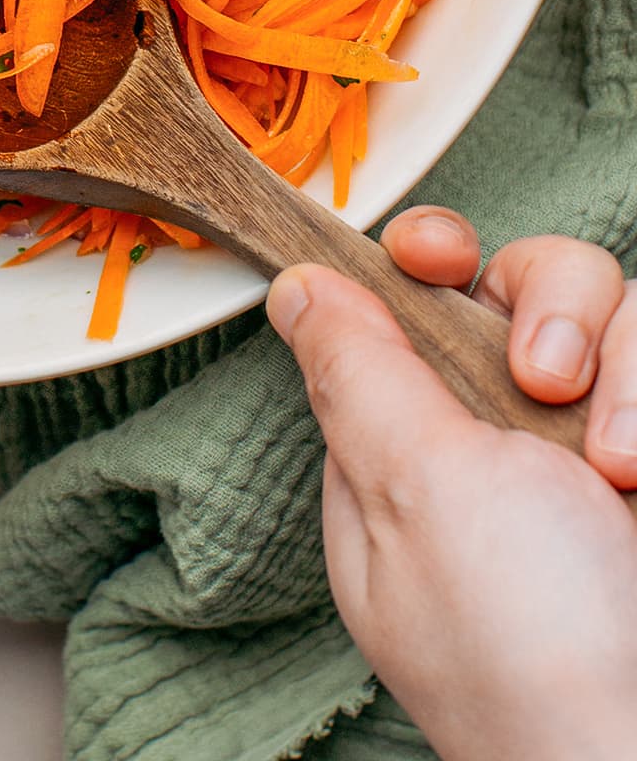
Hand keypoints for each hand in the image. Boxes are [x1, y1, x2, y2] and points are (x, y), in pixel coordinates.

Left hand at [268, 210, 636, 760]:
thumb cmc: (524, 643)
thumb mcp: (414, 489)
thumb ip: (356, 374)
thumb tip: (295, 288)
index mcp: (403, 446)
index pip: (405, 299)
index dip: (425, 256)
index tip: (435, 257)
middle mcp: (499, 442)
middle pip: (524, 285)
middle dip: (548, 306)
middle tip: (540, 375)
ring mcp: (587, 457)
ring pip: (614, 319)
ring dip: (621, 375)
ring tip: (612, 466)